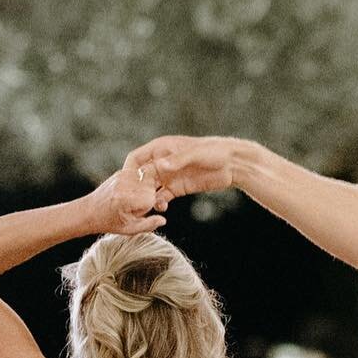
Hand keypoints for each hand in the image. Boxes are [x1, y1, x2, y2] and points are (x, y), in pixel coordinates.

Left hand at [84, 163, 167, 236]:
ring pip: (146, 178)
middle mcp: (125, 186)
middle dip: (149, 196)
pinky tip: (130, 192)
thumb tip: (163, 220)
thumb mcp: (129, 229)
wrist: (89, 210)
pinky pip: (139, 174)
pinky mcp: (120, 172)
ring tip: (132, 199)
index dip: (149, 207)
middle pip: (151, 187)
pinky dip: (139, 182)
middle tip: (134, 206)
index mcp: (127, 200)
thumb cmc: (109, 222)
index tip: (138, 213)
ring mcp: (122, 176)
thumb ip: (148, 225)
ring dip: (145, 188)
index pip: (152, 199)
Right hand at [123, 135, 240, 198]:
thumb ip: (177, 160)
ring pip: (150, 189)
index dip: (128, 170)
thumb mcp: (195, 154)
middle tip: (133, 201)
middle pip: (140, 176)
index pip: (136, 159)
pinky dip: (159, 203)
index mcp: (161, 149)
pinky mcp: (178, 188)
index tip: (124, 184)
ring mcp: (169, 176)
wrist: (232, 164)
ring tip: (146, 208)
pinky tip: (161, 209)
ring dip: (146, 198)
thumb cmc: (213, 152)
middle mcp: (162, 163)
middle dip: (135, 188)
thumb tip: (160, 166)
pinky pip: (163, 197)